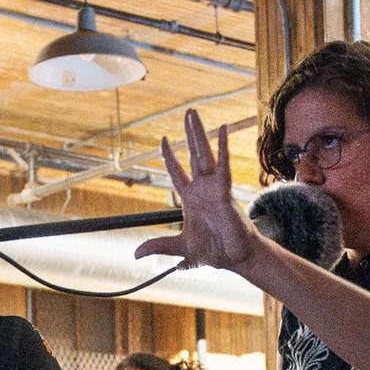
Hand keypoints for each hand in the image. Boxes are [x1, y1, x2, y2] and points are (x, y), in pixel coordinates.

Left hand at [135, 109, 263, 272]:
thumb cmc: (213, 251)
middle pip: (193, 155)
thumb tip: (135, 253)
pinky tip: (222, 129)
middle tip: (188, 112)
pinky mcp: (225, 190)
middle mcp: (202, 189)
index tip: (165, 139)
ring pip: (204, 154)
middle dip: (190, 134)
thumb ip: (158, 245)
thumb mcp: (180, 248)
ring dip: (198, 133)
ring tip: (194, 114)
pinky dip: (223, 146)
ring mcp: (214, 187)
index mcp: (191, 199)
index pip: (176, 172)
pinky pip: (224, 164)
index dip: (170, 156)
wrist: (234, 257)